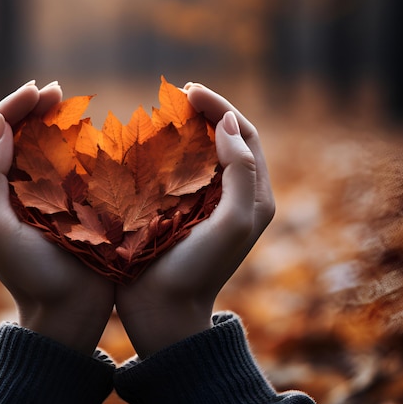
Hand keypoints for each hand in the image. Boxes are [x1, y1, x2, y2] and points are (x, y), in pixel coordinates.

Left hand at [0, 80, 114, 354]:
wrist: (67, 311)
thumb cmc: (29, 274)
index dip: (7, 110)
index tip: (36, 91)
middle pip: (6, 138)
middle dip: (27, 111)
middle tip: (55, 91)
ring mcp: (24, 200)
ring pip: (30, 148)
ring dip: (45, 123)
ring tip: (65, 104)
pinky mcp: (50, 206)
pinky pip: (52, 166)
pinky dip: (63, 145)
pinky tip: (80, 133)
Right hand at [115, 83, 274, 357]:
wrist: (164, 312)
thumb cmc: (199, 269)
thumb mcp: (231, 222)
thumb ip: (239, 172)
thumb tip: (227, 124)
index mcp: (254, 196)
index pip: (244, 135)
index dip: (220, 108)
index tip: (189, 91)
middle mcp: (234, 196)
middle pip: (225, 139)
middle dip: (205, 112)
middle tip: (177, 95)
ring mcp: (206, 203)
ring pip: (201, 152)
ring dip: (185, 128)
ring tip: (163, 112)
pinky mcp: (180, 211)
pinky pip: (178, 171)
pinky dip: (167, 152)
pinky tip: (148, 143)